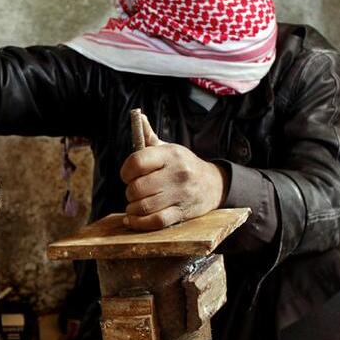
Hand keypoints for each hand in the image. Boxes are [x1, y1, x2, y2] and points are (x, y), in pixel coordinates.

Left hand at [120, 116, 227, 230]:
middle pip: (137, 188)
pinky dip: (140, 223)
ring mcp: (180, 195)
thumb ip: (149, 137)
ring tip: (133, 206)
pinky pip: (156, 221)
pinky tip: (133, 219)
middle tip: (133, 192)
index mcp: (170, 155)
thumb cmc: (184, 165)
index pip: (137, 162)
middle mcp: (176, 174)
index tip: (127, 175)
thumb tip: (138, 116)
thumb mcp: (169, 149)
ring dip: (132, 209)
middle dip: (130, 192)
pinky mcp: (182, 213)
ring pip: (145, 206)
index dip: (125, 171)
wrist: (214, 184)